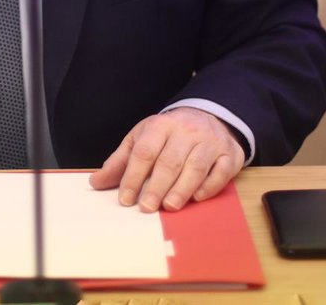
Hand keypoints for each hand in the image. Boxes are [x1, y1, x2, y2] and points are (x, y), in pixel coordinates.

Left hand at [89, 107, 243, 211]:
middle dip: (156, 185)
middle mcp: (186, 131)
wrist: (209, 116)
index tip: (125, 198)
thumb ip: (120, 161)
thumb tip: (96, 182)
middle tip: (146, 207)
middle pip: (170, 160)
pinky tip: (197, 197)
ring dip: (182, 188)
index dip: (133, 176)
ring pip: (196, 165)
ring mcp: (209, 142)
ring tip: (169, 206)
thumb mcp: (142, 139)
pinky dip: (209, 185)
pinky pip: (221, 171)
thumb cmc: (169, 135)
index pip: (144, 151)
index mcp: (160, 126)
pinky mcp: (229, 154)